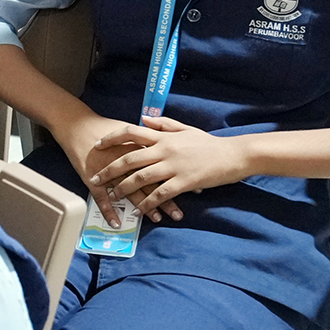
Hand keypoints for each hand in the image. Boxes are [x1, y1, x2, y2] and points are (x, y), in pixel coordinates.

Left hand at [87, 113, 253, 221]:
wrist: (234, 155)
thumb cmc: (209, 143)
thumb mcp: (186, 129)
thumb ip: (164, 124)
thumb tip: (144, 118)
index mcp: (164, 137)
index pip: (131, 132)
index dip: (111, 138)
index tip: (97, 145)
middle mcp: (165, 150)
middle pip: (129, 158)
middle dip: (109, 169)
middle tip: (95, 179)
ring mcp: (174, 166)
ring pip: (141, 177)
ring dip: (124, 189)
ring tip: (112, 197)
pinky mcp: (184, 182)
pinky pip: (160, 194)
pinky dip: (147, 203)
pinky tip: (139, 210)